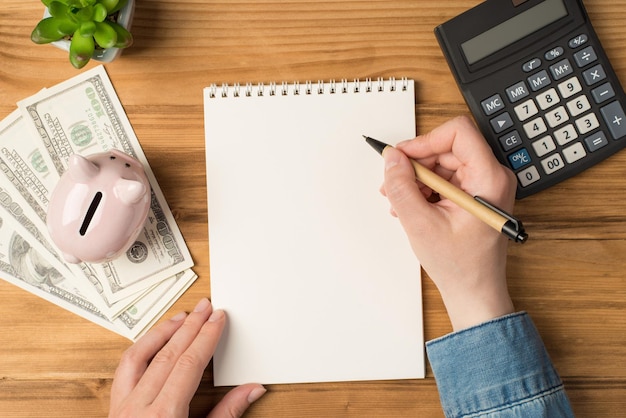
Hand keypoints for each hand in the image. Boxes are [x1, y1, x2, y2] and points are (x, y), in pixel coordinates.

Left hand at [109, 298, 265, 416]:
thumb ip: (227, 414)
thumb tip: (251, 389)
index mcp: (164, 416)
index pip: (188, 363)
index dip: (206, 337)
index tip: (218, 318)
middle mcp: (137, 408)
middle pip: (167, 355)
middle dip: (190, 327)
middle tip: (206, 307)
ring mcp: (121, 408)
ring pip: (139, 356)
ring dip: (162, 332)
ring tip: (181, 316)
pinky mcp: (113, 410)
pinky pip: (125, 370)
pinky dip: (141, 349)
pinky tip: (154, 341)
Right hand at [381, 116, 516, 330]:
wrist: (474, 291)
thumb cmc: (460, 265)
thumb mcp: (421, 224)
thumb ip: (402, 187)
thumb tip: (392, 158)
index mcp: (489, 179)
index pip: (458, 132)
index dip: (425, 141)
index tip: (403, 158)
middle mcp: (492, 176)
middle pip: (446, 148)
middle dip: (415, 165)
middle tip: (393, 184)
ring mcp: (485, 185)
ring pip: (442, 163)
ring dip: (416, 179)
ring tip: (400, 202)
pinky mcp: (475, 194)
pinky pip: (445, 178)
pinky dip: (425, 189)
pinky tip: (411, 207)